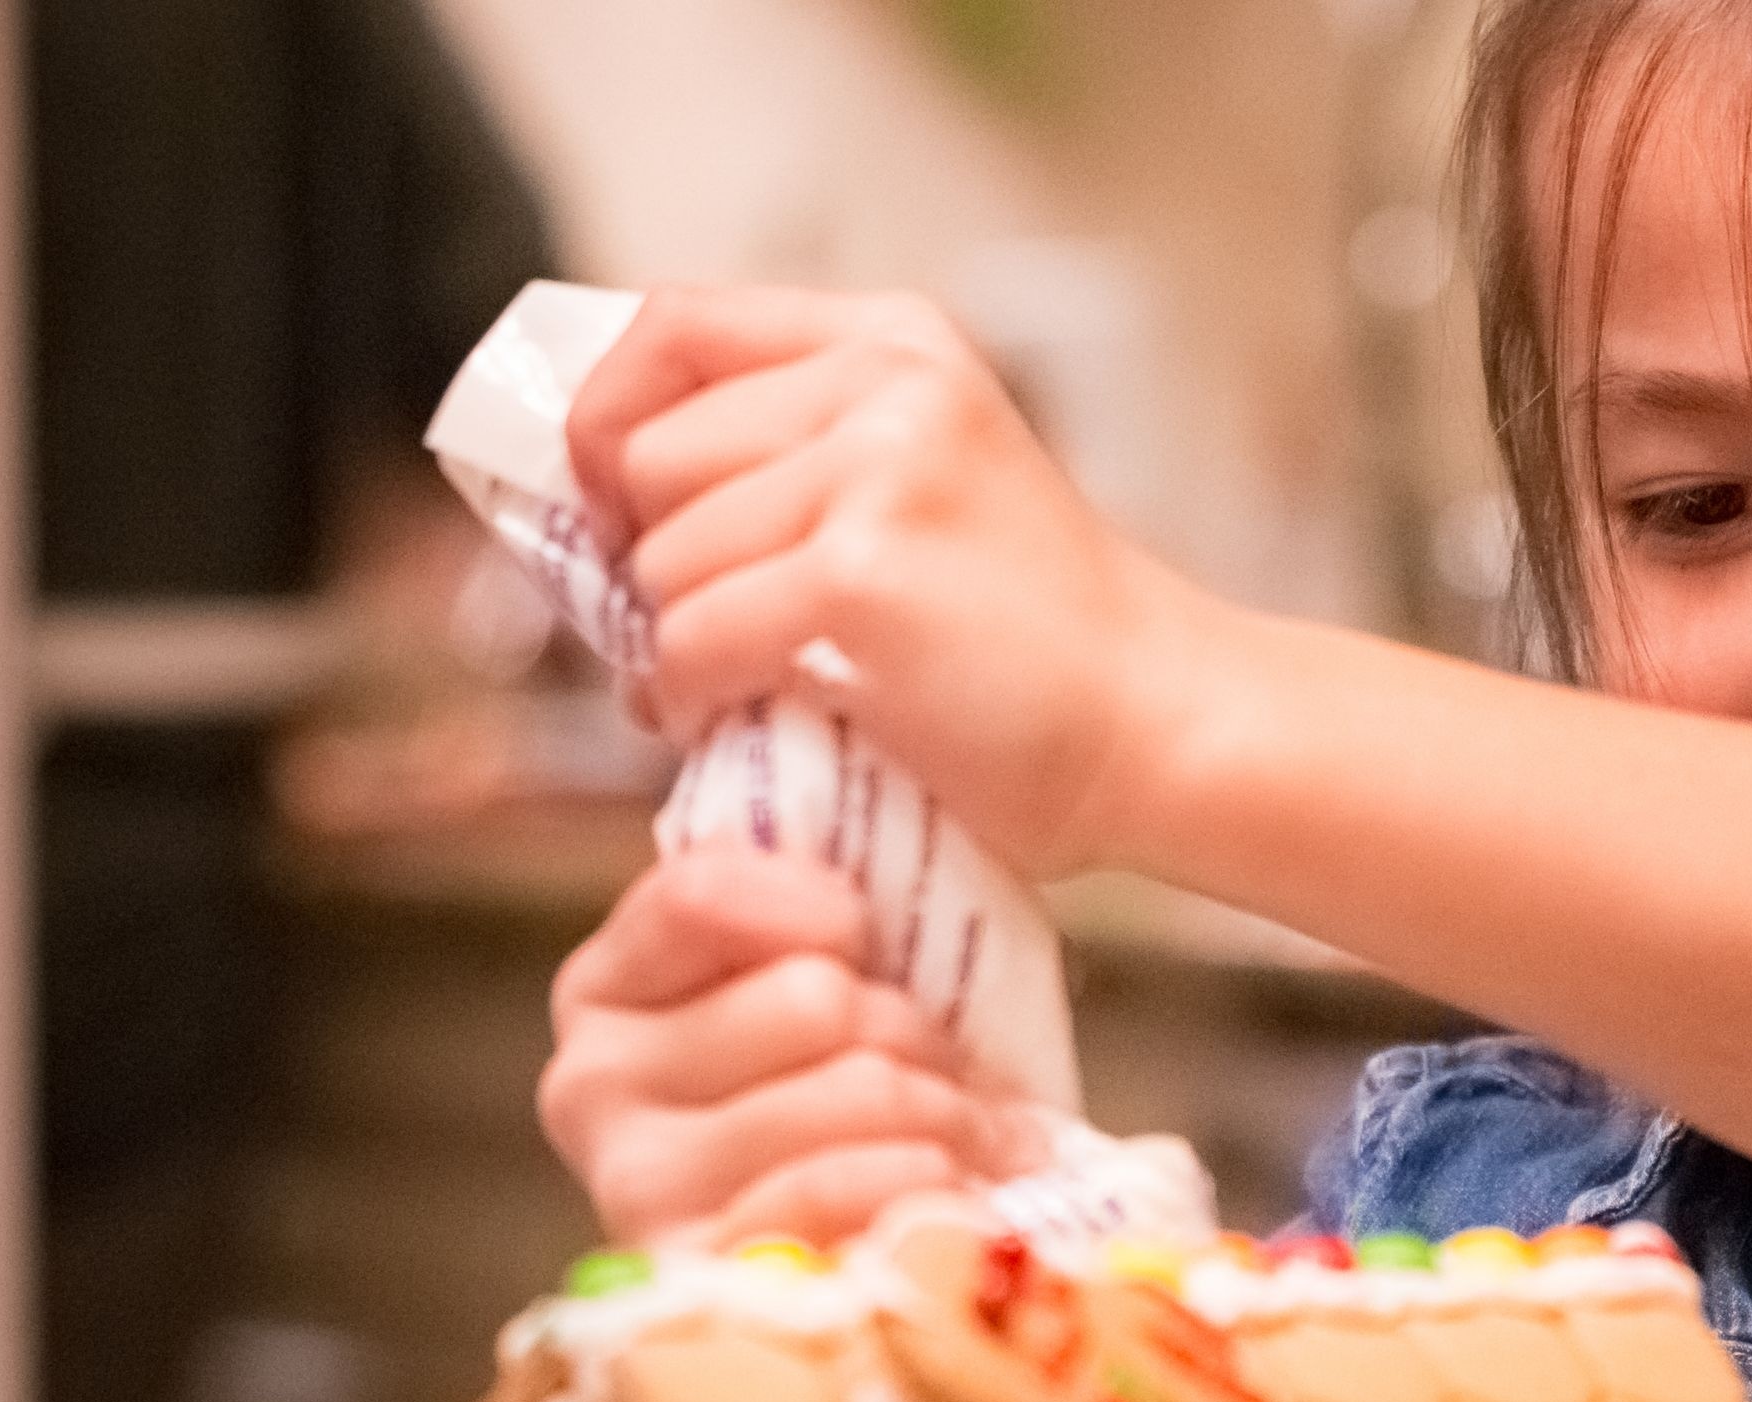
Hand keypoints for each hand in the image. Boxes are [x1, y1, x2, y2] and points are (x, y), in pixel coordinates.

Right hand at [539, 851, 1040, 1246]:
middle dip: (907, 1025)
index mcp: (606, 986)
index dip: (820, 904)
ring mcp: (634, 1189)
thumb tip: (806, 721)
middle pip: (807, 996)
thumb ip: (797, 880)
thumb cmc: (863, 1080)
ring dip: (941, 1109)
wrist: (899, 1248)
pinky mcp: (701, 1275)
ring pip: (849, 1092)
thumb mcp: (825, 961)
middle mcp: (588, 1085)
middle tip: (938, 1062)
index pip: (703, 894)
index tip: (865, 930)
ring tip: (961, 1128)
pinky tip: (954, 1186)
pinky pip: (838, 1194)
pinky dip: (927, 1182)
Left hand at [565, 286, 1218, 873]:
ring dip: (671, 645)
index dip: (607, 420)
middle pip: (649, 454)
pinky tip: (734, 717)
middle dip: (648, 563)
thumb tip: (593, 499)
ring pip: (662, 560)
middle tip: (698, 631)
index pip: (674, 328)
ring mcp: (879, 470)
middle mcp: (886, 383)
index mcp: (893, 343)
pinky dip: (686, 697)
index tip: (609, 508)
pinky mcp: (863, 572)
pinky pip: (690, 636)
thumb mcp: (920, 485)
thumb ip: (788, 456)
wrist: (1159, 723)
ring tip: (742, 683)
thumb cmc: (1028, 640)